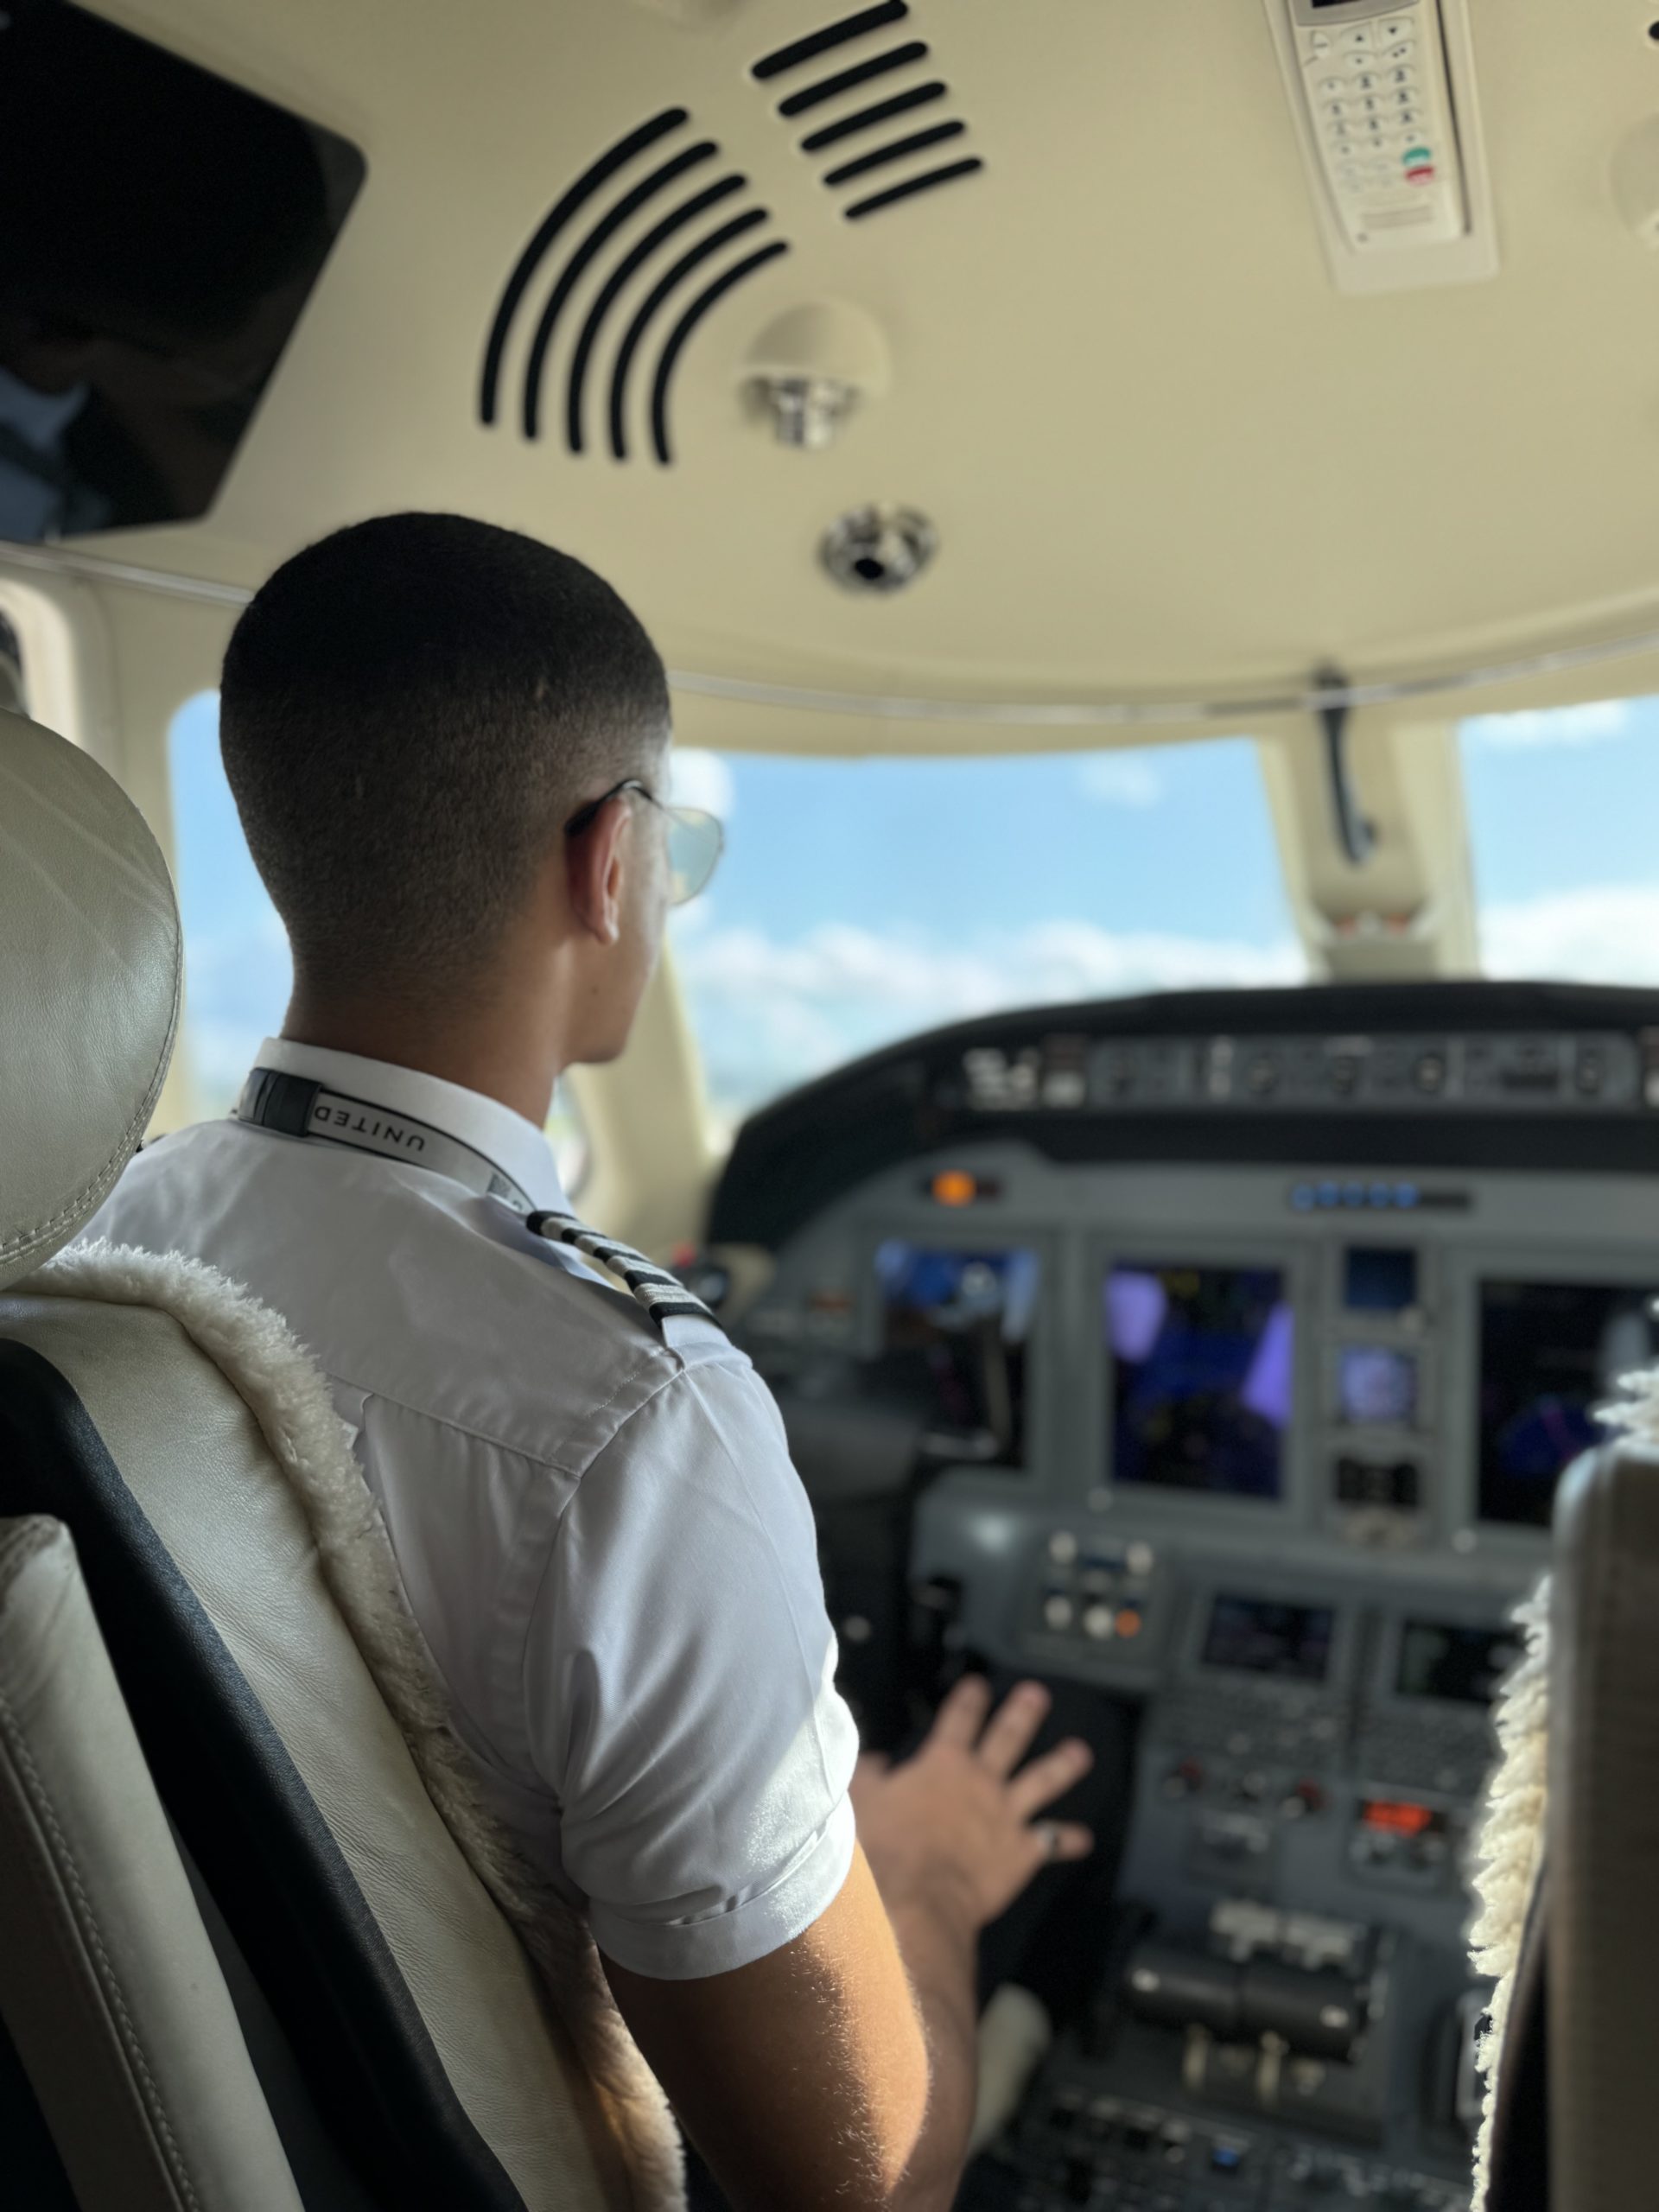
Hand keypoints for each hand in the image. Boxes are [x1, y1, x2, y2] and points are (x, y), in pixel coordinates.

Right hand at [850, 1676, 1094, 1943]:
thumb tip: (878, 1760)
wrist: (916, 1896)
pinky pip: (1051, 1842)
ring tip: (1081, 1752)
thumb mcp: (862, 1800)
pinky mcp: (1021, 1851)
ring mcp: (1006, 1815)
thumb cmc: (882, 1847)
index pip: (959, 1720)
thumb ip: (870, 1776)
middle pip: (1008, 1738)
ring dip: (1062, 1766)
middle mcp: (981, 1781)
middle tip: (1038, 1695)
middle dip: (1023, 1714)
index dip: (969, 1700)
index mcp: (943, 1764)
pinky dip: (1067, 1840)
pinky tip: (1084, 1839)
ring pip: (1042, 1781)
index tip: (979, 1685)